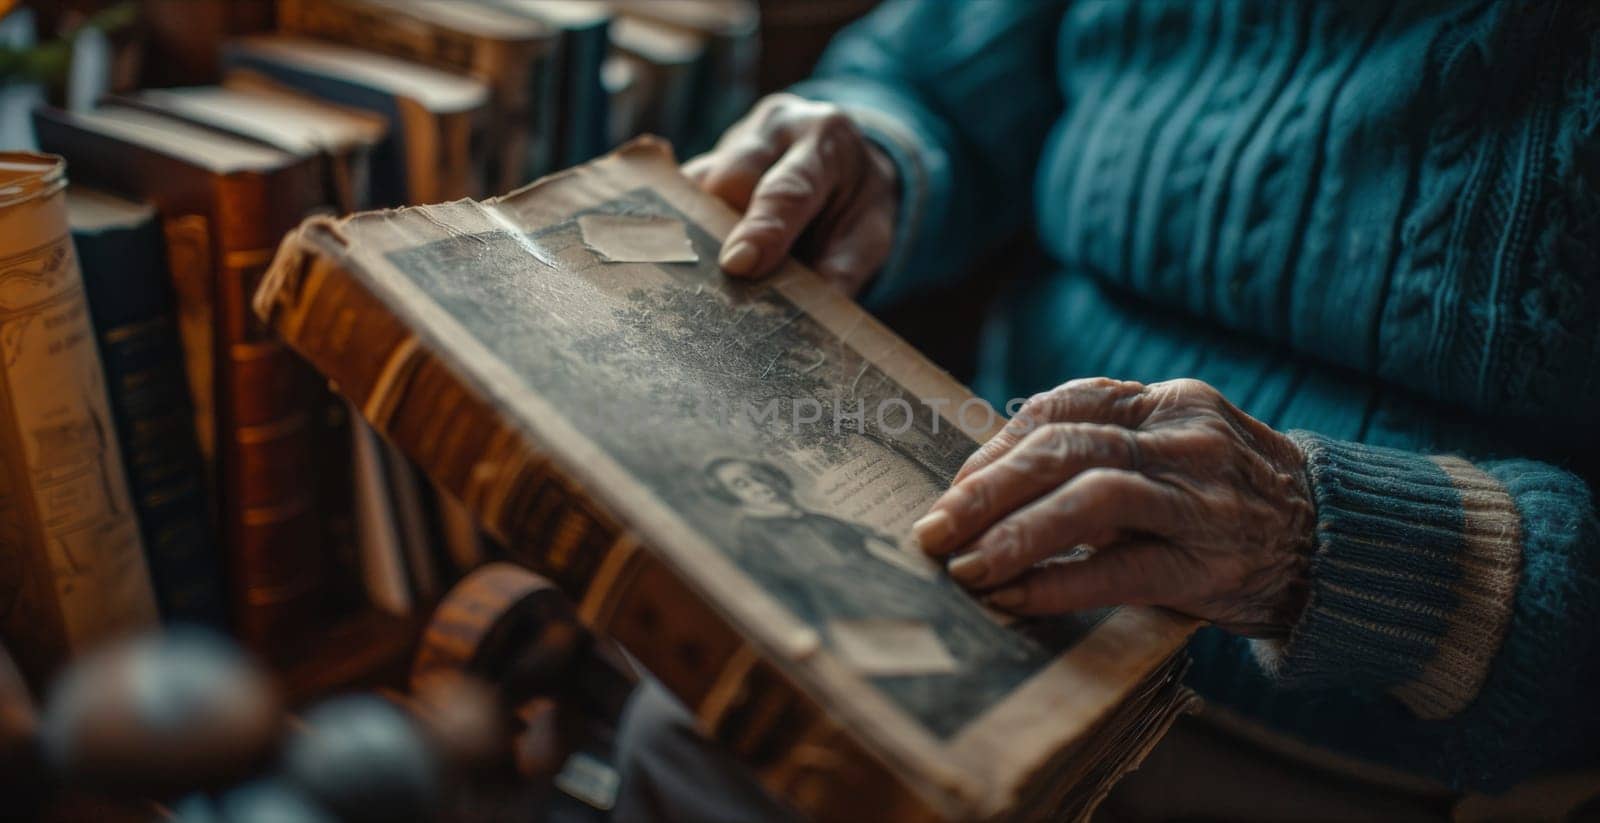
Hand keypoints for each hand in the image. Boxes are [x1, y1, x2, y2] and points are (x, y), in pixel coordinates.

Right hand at [684, 93, 898, 295]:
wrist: (849, 164)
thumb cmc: (856, 204)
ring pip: (695, 185)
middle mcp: (776, 128)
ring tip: (689, 276)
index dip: (761, 229)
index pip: (787, 189)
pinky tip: (673, 260)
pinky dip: (679, 228)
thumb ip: (842, 270)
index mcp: (826, 140)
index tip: (737, 265)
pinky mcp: (705, 159)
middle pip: (729, 179)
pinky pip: (678, 193)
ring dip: (692, 232)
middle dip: (718, 231)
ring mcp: (733, 139)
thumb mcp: (870, 234)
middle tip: (715, 283)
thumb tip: (807, 317)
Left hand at [913, 378, 1315, 636]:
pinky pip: (1123, 569)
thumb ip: (1103, 448)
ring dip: (1015, 532)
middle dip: (988, 489)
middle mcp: (1185, 440)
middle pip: (1066, 447)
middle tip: (934, 529)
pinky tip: (1015, 596)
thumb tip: (992, 480)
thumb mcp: (1174, 451)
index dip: (998, 448)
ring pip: (1092, 498)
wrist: (1335, 544)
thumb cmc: (1228, 500)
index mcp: (1168, 404)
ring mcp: (1202, 499)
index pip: (1063, 407)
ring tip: (964, 564)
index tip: (954, 489)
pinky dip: (1060, 581)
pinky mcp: (1211, 563)